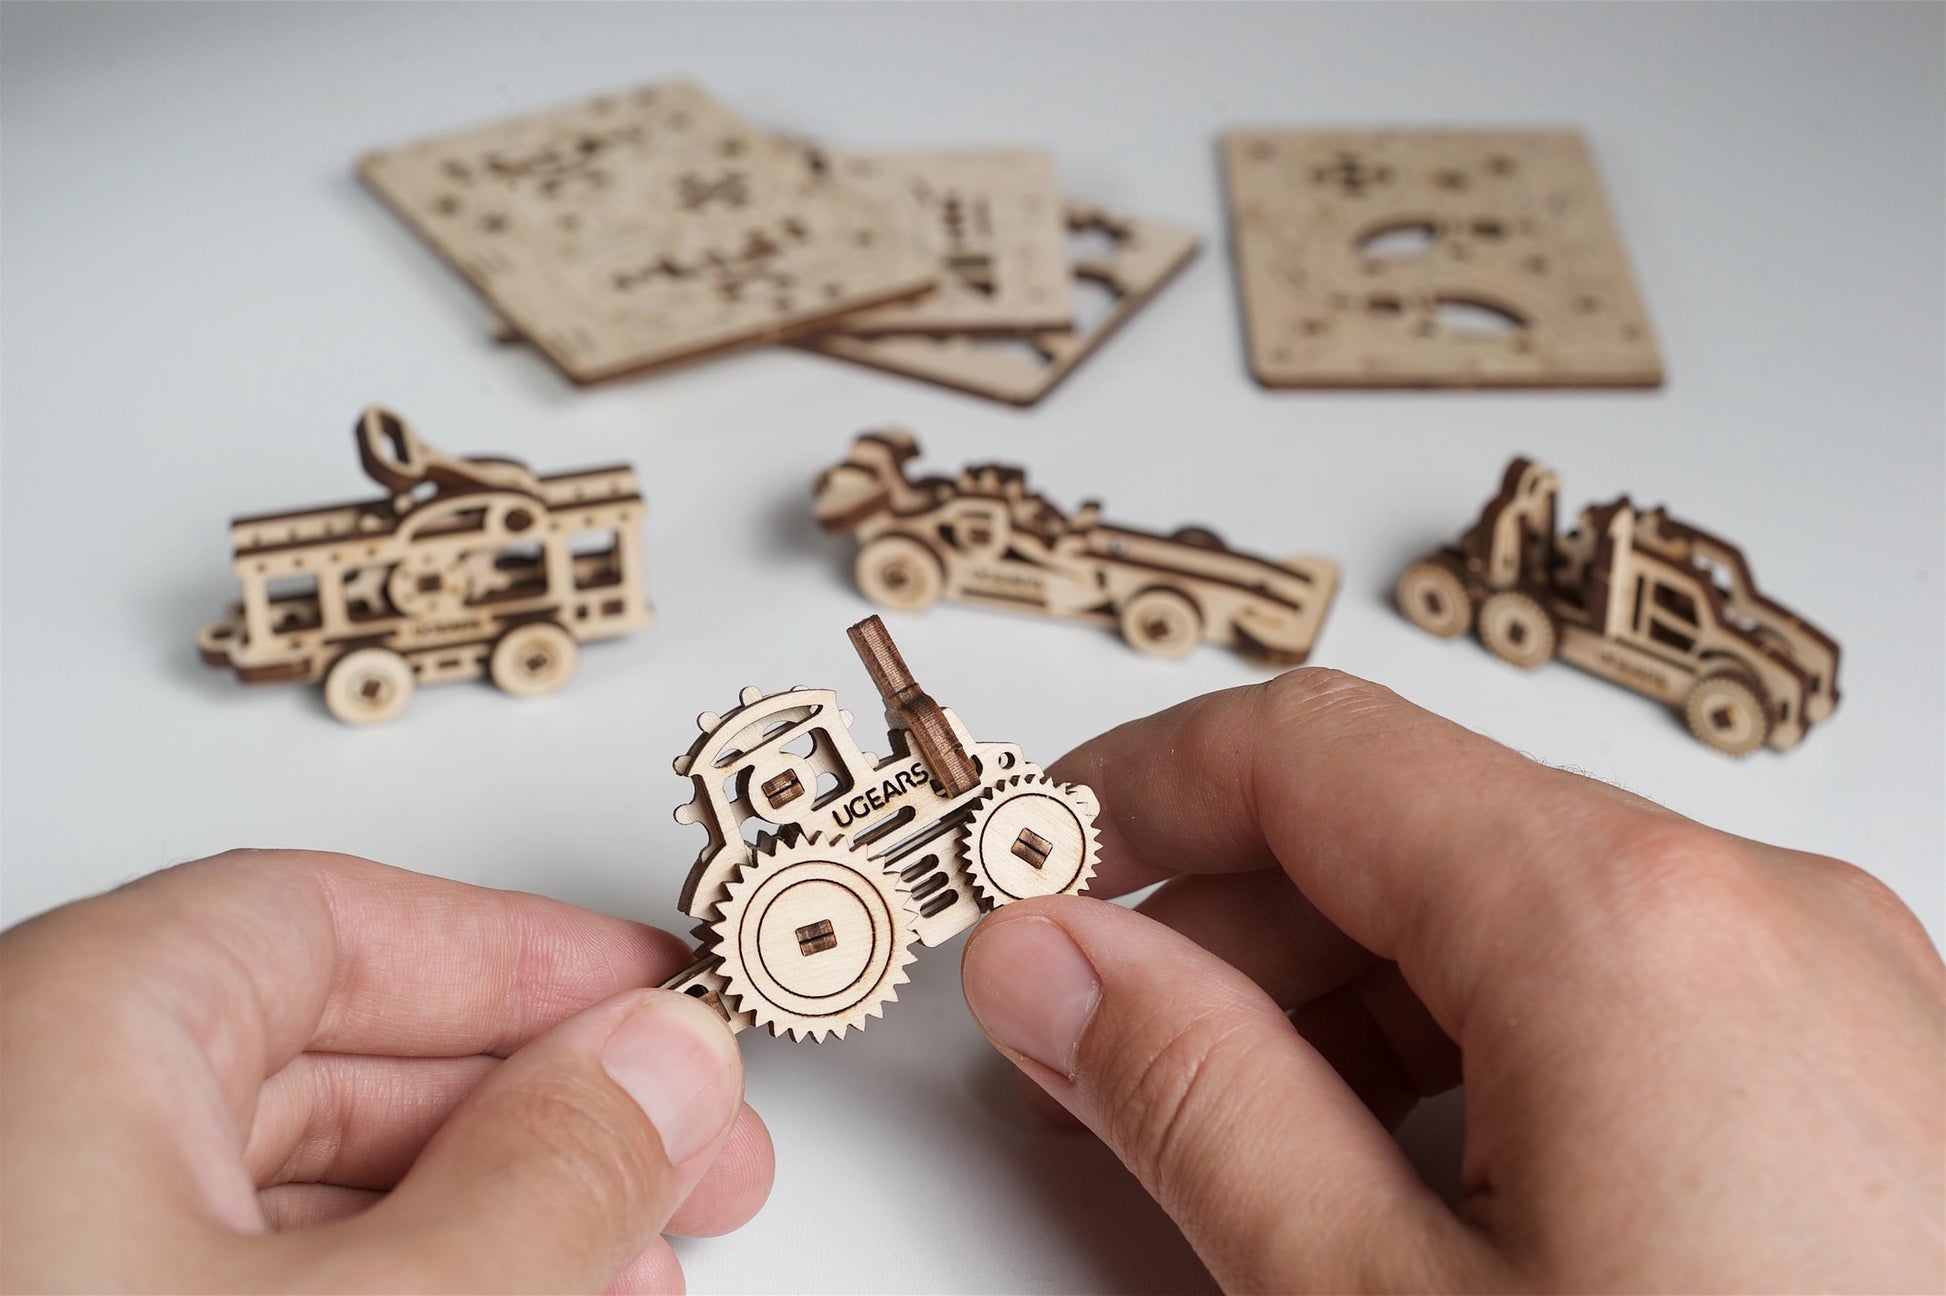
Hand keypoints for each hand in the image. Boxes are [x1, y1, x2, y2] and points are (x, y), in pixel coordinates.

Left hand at [1, 850, 772, 1292]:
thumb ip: (536, 1183)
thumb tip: (659, 1070)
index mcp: (60, 1041)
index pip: (329, 919)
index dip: (526, 956)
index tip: (656, 999)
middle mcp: (20, 1121)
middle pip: (332, 1059)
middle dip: (545, 1110)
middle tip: (686, 1151)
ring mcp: (34, 1238)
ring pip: (302, 1193)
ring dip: (496, 1214)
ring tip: (633, 1268)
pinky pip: (242, 1277)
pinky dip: (401, 1286)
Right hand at [960, 670, 1945, 1290]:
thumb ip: (1192, 1102)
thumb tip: (1061, 971)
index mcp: (1627, 928)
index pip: (1306, 751)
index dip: (1136, 791)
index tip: (1041, 862)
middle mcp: (1764, 923)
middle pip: (1413, 829)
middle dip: (1229, 926)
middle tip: (1106, 1045)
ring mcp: (1850, 1002)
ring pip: (1522, 919)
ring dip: (1353, 1003)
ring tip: (1256, 1149)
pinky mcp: (1884, 1096)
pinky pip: (1632, 1003)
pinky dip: (1487, 1057)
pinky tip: (1427, 1196)